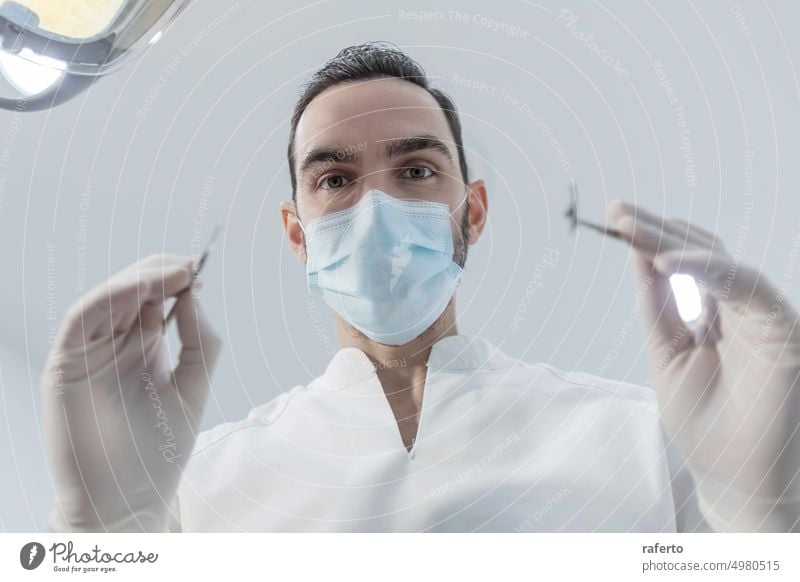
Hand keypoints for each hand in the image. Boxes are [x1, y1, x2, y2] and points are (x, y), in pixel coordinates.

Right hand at [40, 254, 222, 531]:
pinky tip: (140, 290)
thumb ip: (200, 343)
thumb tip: (196, 294)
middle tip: (190, 265)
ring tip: (173, 272)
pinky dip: (109, 297)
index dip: (177, 280)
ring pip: (108, 297)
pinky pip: (83, 318)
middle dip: (161, 272)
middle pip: (133, 292)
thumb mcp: (194, 389)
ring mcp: (90, 351)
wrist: (129, 499)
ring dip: (139, 279)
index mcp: (144, 348)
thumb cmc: (162, 451)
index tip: (201, 268)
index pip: (157, 300)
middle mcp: (115, 344)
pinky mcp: (66, 363)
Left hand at [608, 201, 799, 531]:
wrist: (733, 476)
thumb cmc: (702, 422)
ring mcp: (758, 316)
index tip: (615, 217)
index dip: (647, 240)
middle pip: (697, 254)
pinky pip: (746, 286)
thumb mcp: (665, 356)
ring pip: (720, 262)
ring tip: (633, 229)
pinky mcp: (780, 328)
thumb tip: (640, 258)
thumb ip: (657, 308)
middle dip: (655, 229)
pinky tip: (669, 261)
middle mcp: (734, 309)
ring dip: (675, 241)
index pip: (678, 267)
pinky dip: (708, 269)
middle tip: (618, 211)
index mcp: (706, 316)